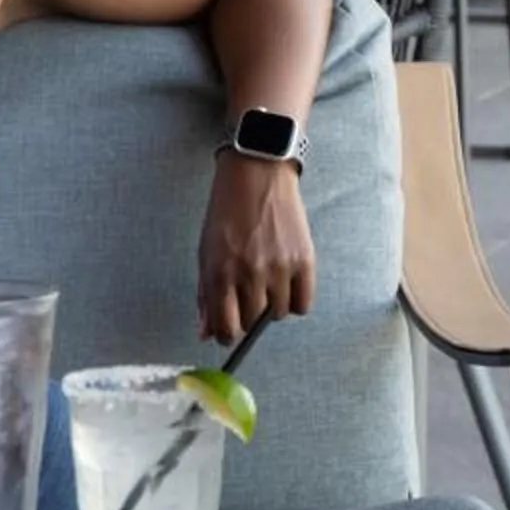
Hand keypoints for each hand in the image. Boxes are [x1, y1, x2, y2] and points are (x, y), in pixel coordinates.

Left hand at [196, 154, 315, 345]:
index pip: (226, 328)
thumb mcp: (206, 252)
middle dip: (246, 315)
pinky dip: (294, 300)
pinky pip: (302, 304)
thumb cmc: (226, 212)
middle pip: (251, 322)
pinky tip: (286, 283)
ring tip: (267, 281)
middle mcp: (249, 274)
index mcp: (220, 272)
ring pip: (276, 314)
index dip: (226, 334)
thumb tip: (206, 334)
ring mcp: (278, 268)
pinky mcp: (303, 260)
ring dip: (270, 306)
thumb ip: (205, 296)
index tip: (229, 330)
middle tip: (246, 293)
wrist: (257, 174)